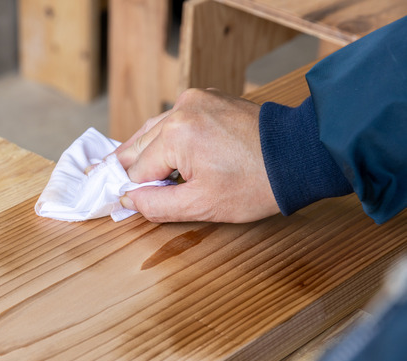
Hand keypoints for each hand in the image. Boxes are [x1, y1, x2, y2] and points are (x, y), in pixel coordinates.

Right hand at [115, 88, 279, 222]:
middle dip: (134, 168)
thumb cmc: (257, 183)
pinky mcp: (209, 98)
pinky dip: (167, 136)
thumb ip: (157, 205)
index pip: (137, 170)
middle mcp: (180, 109)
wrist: (301, 155)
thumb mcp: (202, 205)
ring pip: (154, 129)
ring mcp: (195, 99)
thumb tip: (128, 199)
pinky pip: (174, 119)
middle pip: (139, 145)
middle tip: (116, 184)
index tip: (130, 203)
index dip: (136, 191)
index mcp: (174, 134)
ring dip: (147, 151)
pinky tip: (165, 153)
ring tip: (135, 170)